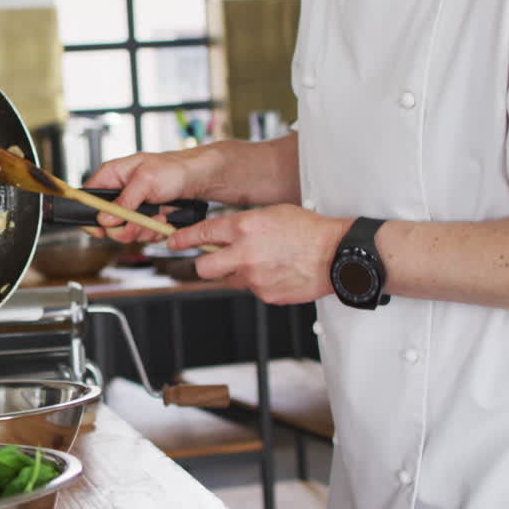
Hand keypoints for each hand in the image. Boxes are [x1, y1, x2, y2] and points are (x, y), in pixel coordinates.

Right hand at [81, 150, 211, 242]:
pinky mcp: (143, 218)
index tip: (100, 230)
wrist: (199, 178)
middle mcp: (117, 193)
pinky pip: (140, 234)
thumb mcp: (147, 180)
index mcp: (111, 176)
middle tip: (140, 224)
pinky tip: (163, 220)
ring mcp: (130, 207)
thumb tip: (105, 217)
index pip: (87, 199)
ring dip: (142, 230)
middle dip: (124, 228)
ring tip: (158, 217)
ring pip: (123, 232)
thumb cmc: (174, 169)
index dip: (90, 217)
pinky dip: (152, 232)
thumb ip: (124, 200)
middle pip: (105, 223)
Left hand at [168, 204, 349, 304]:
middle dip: (204, 264)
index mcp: (244, 227)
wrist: (336, 254)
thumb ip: (243, 225)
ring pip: (229, 279)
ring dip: (237, 273)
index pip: (202, 233)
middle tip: (213, 260)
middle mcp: (244, 253)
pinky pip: (251, 289)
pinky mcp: (265, 294)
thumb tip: (224, 234)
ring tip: (263, 262)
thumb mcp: (271, 213)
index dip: (183, 238)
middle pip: (204, 267)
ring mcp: (253, 277)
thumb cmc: (308, 230)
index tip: (172, 241)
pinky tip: (276, 272)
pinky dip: (259, 282)